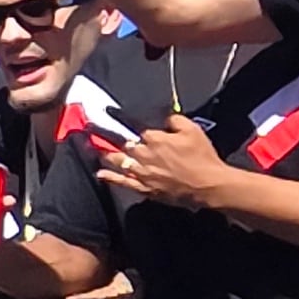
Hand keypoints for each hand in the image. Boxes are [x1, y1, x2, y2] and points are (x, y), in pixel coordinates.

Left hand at [99, 119, 237, 209]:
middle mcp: (143, 154)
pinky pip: (122, 182)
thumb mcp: (193, 130)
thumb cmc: (202, 156)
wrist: (208, 185)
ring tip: (93, 147)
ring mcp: (142, 172)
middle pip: (120, 143)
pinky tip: (101, 174)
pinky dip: (110, 177)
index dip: (119, 117)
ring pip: (117, 161)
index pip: (132, 124)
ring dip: (103, 153)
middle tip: (91, 129)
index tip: (107, 111)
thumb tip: (163, 117)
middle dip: (105, 135)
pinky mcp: (144, 188)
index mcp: (154, 138)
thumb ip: (175, 120)